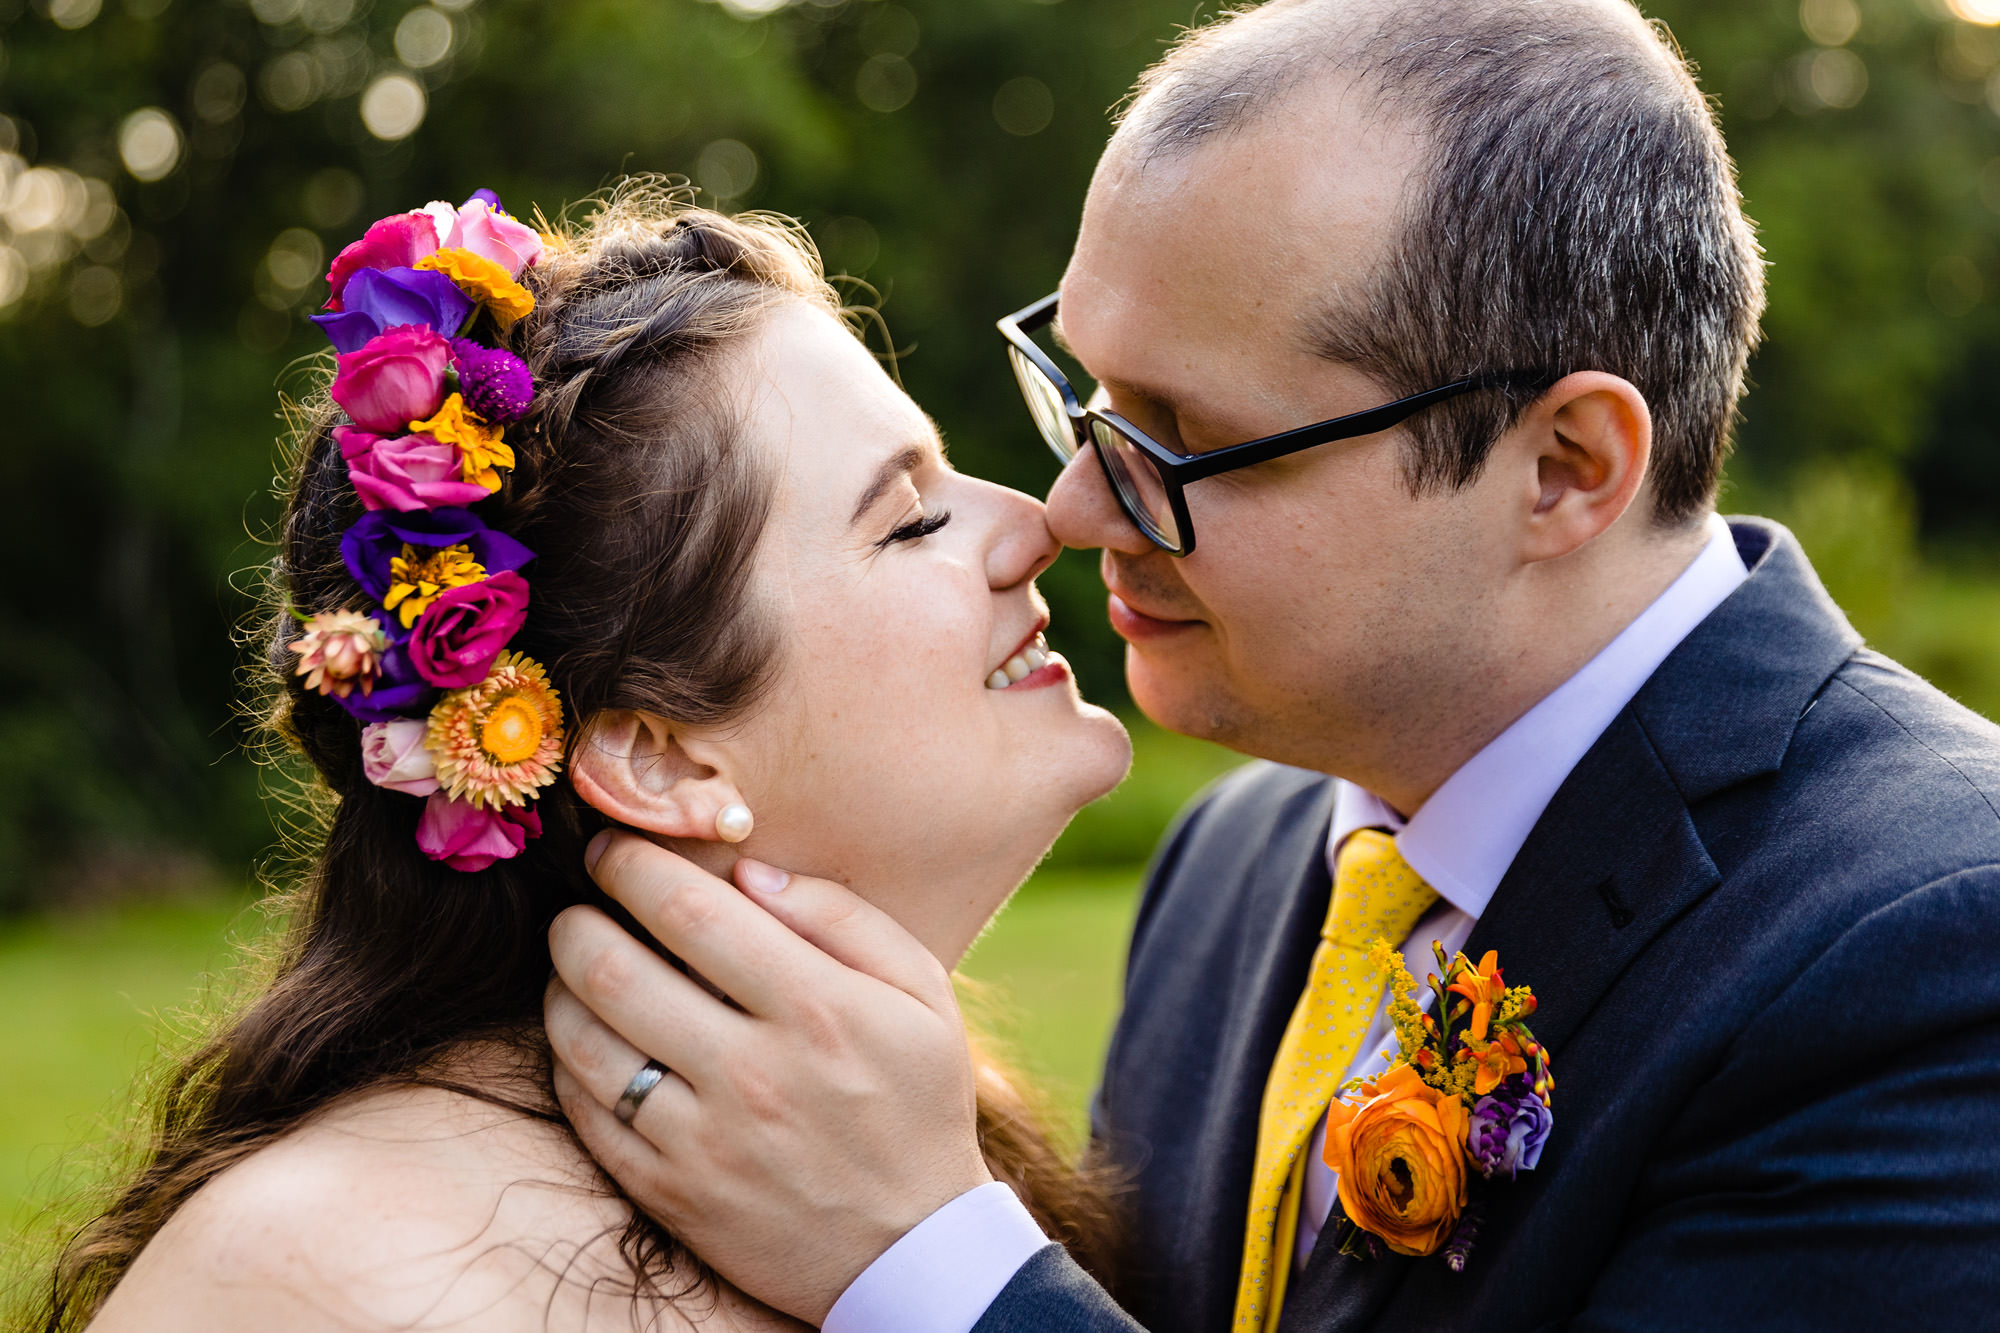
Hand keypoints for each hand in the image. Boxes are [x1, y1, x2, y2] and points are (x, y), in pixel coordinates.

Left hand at [544, 833, 994, 1324]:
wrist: (911, 1249)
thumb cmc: (916, 1102)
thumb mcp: (922, 994)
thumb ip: (843, 916)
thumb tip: (749, 870)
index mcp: (817, 1010)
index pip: (689, 911)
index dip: (634, 866)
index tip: (616, 849)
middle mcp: (752, 1073)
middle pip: (613, 969)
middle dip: (577, 920)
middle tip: (581, 907)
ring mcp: (703, 1140)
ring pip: (581, 1041)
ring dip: (560, 988)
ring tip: (577, 968)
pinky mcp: (670, 1193)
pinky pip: (584, 1113)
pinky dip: (569, 1063)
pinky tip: (592, 1041)